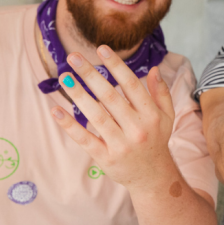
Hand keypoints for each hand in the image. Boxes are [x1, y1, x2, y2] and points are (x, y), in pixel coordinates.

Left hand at [51, 46, 174, 188]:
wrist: (153, 175)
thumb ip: (161, 92)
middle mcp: (137, 128)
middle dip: (91, 74)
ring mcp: (121, 144)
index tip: (101, 49)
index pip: (131, 85)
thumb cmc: (156, 140)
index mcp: (151, 115)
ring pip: (96, 115)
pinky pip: (85, 139)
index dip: (116, 66)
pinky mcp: (106, 158)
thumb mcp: (167, 116)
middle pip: (110, 97)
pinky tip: (56, 110)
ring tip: (64, 77)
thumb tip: (153, 68)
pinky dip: (69, 125)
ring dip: (78, 95)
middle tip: (74, 57)